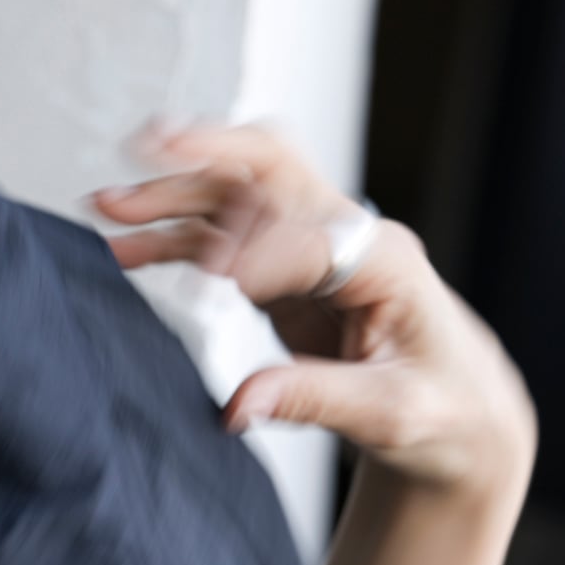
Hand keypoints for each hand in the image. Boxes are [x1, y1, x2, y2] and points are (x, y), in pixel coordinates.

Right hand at [92, 122, 535, 506]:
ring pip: (235, 195)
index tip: (217, 280)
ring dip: (172, 195)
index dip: (262, 252)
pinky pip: (220, 239)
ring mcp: (312, 247)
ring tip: (107, 207)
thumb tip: (236, 407)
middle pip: (271, 169)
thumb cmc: (440, 409)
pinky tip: (126, 249)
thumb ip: (313, 400)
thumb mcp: (390, 414)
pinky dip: (173, 239)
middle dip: (207, 156)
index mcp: (387, 261)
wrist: (458, 411)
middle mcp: (349, 237)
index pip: (311, 236)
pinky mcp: (284, 272)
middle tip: (144, 150)